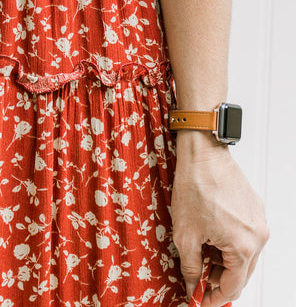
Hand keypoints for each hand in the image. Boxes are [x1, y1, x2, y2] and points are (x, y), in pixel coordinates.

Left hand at [170, 143, 269, 304]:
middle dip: (218, 279)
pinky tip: (210, 234)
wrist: (203, 153)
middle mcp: (258, 237)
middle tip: (197, 277)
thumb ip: (191, 267)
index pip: (232, 288)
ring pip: (243, 255)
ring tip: (200, 250)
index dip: (213, 298)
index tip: (200, 301)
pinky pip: (246, 237)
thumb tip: (193, 286)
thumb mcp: (185, 234)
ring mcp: (259, 222)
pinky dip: (229, 243)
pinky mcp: (256, 210)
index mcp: (243, 248)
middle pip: (240, 273)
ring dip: (223, 261)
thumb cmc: (195, 187)